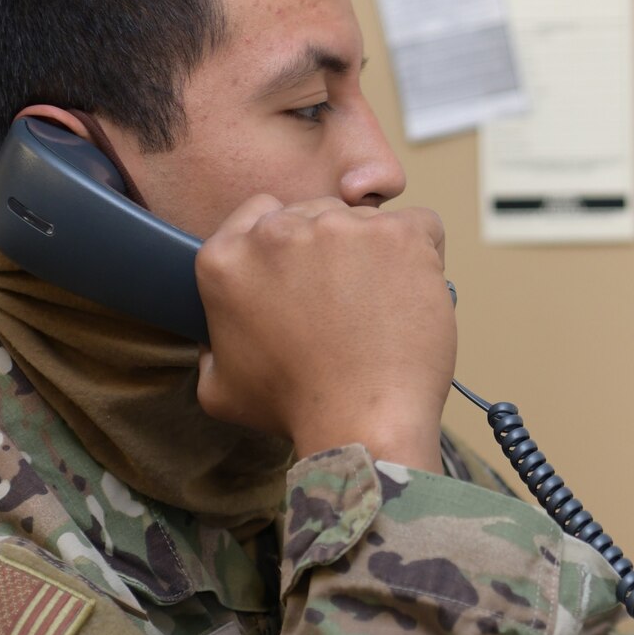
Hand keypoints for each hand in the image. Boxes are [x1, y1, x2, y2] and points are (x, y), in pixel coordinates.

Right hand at [194, 197, 454, 471]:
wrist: (361, 421)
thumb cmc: (296, 408)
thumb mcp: (220, 388)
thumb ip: (211, 351)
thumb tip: (216, 339)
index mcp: (227, 259)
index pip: (261, 213)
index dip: (289, 243)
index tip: (305, 275)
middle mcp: (278, 232)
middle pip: (315, 214)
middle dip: (332, 251)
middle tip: (346, 304)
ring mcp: (340, 227)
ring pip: (365, 220)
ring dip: (375, 254)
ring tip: (379, 310)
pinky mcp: (397, 234)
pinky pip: (420, 225)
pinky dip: (422, 253)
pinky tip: (411, 292)